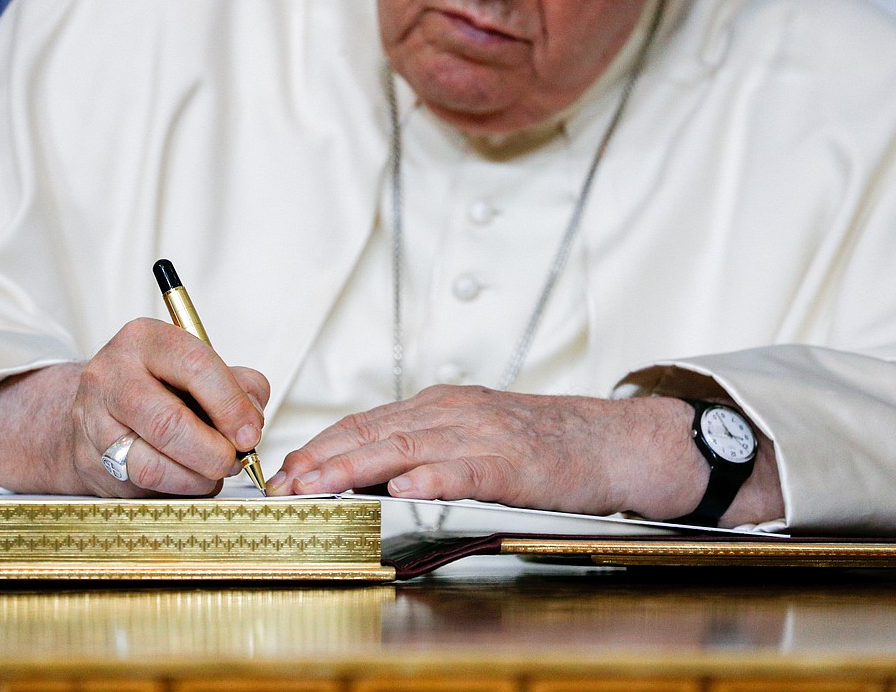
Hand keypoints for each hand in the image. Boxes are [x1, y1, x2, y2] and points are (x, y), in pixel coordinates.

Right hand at [71, 318, 268, 496]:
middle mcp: (112, 375)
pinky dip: (177, 488)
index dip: (230, 405)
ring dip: (196, 477)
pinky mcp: (90, 460)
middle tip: (235, 459)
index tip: (250, 432)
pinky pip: (142, 486)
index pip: (196, 366)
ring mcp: (94, 420)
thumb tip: (251, 420)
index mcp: (146, 340)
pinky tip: (190, 478)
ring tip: (214, 471)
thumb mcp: (202, 368)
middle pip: (168, 422)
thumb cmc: (160, 384)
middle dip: (213, 451)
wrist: (101, 405)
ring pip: (151, 464)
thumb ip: (240, 386)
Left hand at [267, 384, 706, 518]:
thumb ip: (425, 445)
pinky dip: (432, 478)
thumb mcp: (473, 432)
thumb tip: (369, 473)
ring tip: (318, 485)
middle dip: (322, 459)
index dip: (320, 445)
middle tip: (283, 483)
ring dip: (355, 468)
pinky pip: (466, 470)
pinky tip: (404, 489)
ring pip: (407, 447)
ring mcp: (483, 434)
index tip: (285, 470)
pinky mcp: (515, 462)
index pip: (364, 422)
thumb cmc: (542, 444)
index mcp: (439, 406)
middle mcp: (454, 412)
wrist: (612, 441)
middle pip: (374, 432)